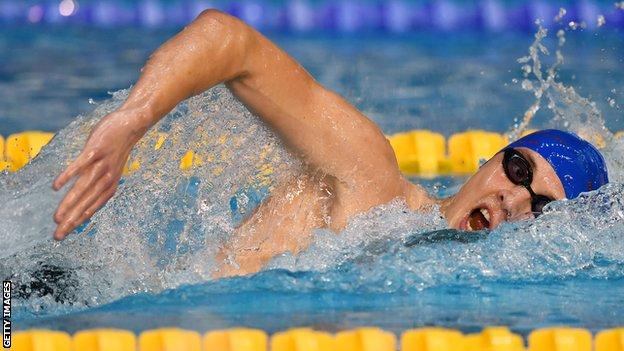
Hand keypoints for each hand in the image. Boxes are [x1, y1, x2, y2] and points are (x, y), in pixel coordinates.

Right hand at [52, 109, 147, 239]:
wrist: (132, 124)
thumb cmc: (116, 148)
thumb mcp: (110, 169)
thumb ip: (97, 182)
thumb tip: (82, 197)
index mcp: (110, 185)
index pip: (92, 208)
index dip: (78, 222)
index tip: (64, 234)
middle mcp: (107, 178)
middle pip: (86, 203)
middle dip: (72, 221)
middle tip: (57, 236)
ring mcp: (102, 164)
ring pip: (83, 188)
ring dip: (70, 203)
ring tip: (57, 218)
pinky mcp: (96, 150)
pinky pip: (81, 164)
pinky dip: (68, 175)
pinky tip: (56, 186)